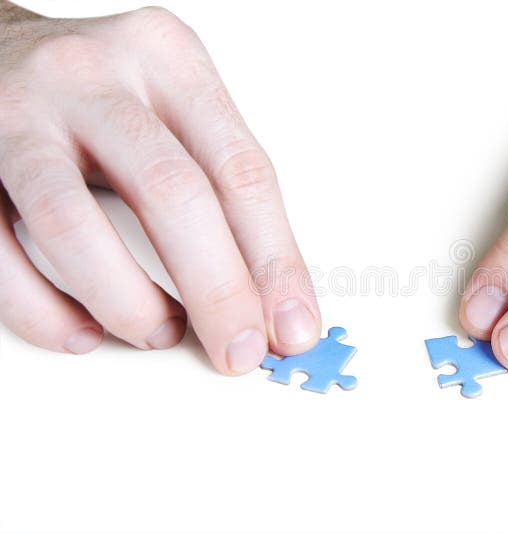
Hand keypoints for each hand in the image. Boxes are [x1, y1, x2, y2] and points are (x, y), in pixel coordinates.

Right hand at [0, 3, 320, 373]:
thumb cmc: (102, 97)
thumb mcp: (174, 113)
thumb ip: (220, 192)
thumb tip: (270, 302)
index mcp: (167, 59)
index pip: (240, 170)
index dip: (274, 259)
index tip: (293, 326)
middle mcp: (91, 75)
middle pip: (172, 193)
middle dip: (217, 290)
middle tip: (239, 351)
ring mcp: (17, 112)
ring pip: (73, 223)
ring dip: (127, 300)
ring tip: (159, 333)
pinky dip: (43, 310)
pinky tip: (84, 332)